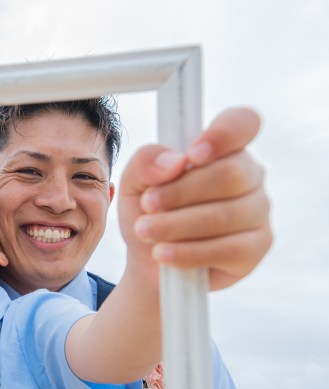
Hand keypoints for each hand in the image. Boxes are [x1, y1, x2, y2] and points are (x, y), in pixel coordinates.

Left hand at [118, 108, 272, 289]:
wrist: (149, 261)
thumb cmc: (148, 213)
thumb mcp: (133, 183)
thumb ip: (146, 162)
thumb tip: (176, 160)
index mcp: (222, 149)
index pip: (243, 123)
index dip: (223, 134)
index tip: (192, 154)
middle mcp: (249, 176)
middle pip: (229, 174)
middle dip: (179, 192)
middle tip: (147, 204)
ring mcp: (258, 211)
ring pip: (225, 215)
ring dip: (175, 225)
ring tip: (145, 230)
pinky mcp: (257, 247)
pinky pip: (229, 250)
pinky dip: (188, 252)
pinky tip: (162, 253)